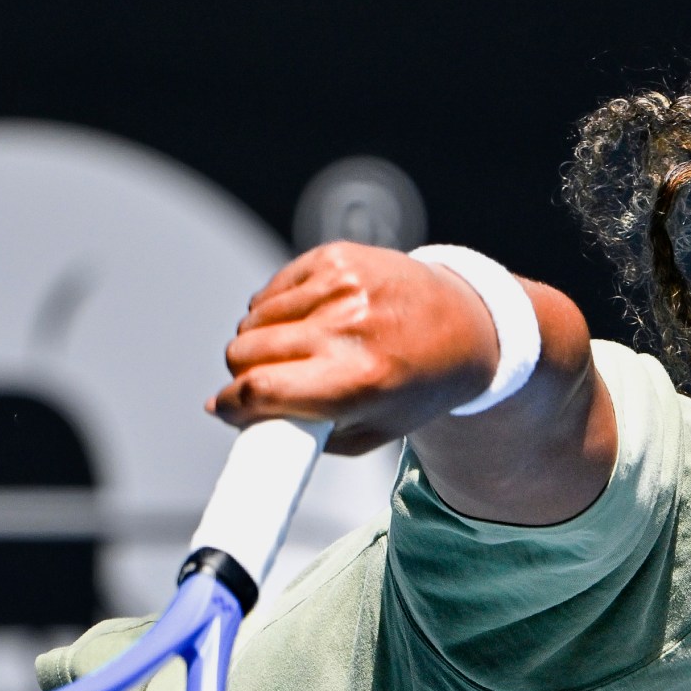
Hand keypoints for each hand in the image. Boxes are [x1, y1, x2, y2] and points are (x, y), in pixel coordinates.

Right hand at [208, 242, 497, 455]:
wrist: (465, 326)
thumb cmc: (414, 388)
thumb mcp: (369, 431)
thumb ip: (298, 432)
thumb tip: (227, 411)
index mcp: (358, 381)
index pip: (261, 389)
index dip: (231, 405)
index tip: (225, 408)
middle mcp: (348, 328)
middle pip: (245, 351)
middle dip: (244, 373)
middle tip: (268, 382)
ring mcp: (341, 285)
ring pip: (253, 319)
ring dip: (261, 341)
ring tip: (298, 352)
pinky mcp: (335, 257)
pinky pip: (272, 290)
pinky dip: (278, 310)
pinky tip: (309, 321)